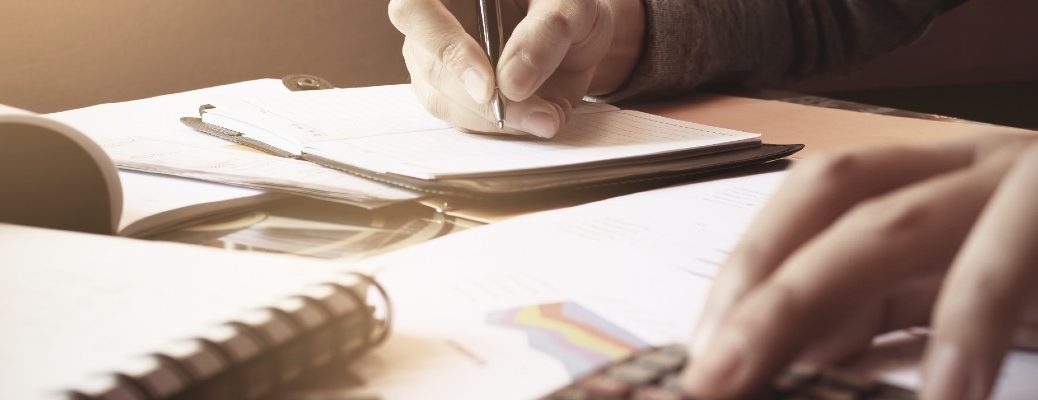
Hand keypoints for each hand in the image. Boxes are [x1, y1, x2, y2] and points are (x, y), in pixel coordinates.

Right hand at [388, 0, 643, 137]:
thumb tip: (511, 85)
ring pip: (442, 100)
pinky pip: (461, 118)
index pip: (415, 11)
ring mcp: (435, 57)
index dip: (445, 49)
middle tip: (538, 114)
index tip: (487, 88)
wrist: (574, 31)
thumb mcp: (570, 6)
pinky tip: (535, 118)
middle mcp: (433, 20)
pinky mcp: (451, 91)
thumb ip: (547, 33)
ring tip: (547, 116)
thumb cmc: (564, 6)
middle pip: (429, 65)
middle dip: (484, 102)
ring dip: (495, 120)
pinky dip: (500, 127)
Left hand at [681, 134, 1037, 399]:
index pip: (813, 199)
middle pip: (829, 195)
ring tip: (750, 375)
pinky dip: (964, 334)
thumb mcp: (965, 286)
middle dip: (754, 282)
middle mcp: (962, 166)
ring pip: (892, 223)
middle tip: (706, 369)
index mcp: (931, 177)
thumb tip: (801, 356)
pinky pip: (1006, 262)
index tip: (704, 345)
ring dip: (803, 301)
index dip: (749, 265)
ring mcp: (1015, 180)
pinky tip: (939, 395)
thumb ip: (887, 307)